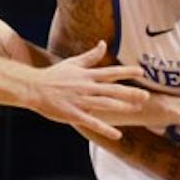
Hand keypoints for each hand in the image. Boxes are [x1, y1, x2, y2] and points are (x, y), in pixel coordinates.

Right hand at [29, 41, 146, 140]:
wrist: (34, 88)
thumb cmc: (53, 75)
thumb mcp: (73, 63)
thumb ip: (91, 56)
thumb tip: (103, 44)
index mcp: (87, 75)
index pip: (111, 72)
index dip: (126, 72)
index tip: (141, 72)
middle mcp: (86, 87)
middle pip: (112, 90)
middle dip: (130, 93)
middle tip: (146, 96)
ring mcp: (80, 101)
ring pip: (105, 104)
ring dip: (121, 107)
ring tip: (136, 109)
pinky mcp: (73, 114)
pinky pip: (92, 122)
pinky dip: (105, 129)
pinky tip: (117, 135)